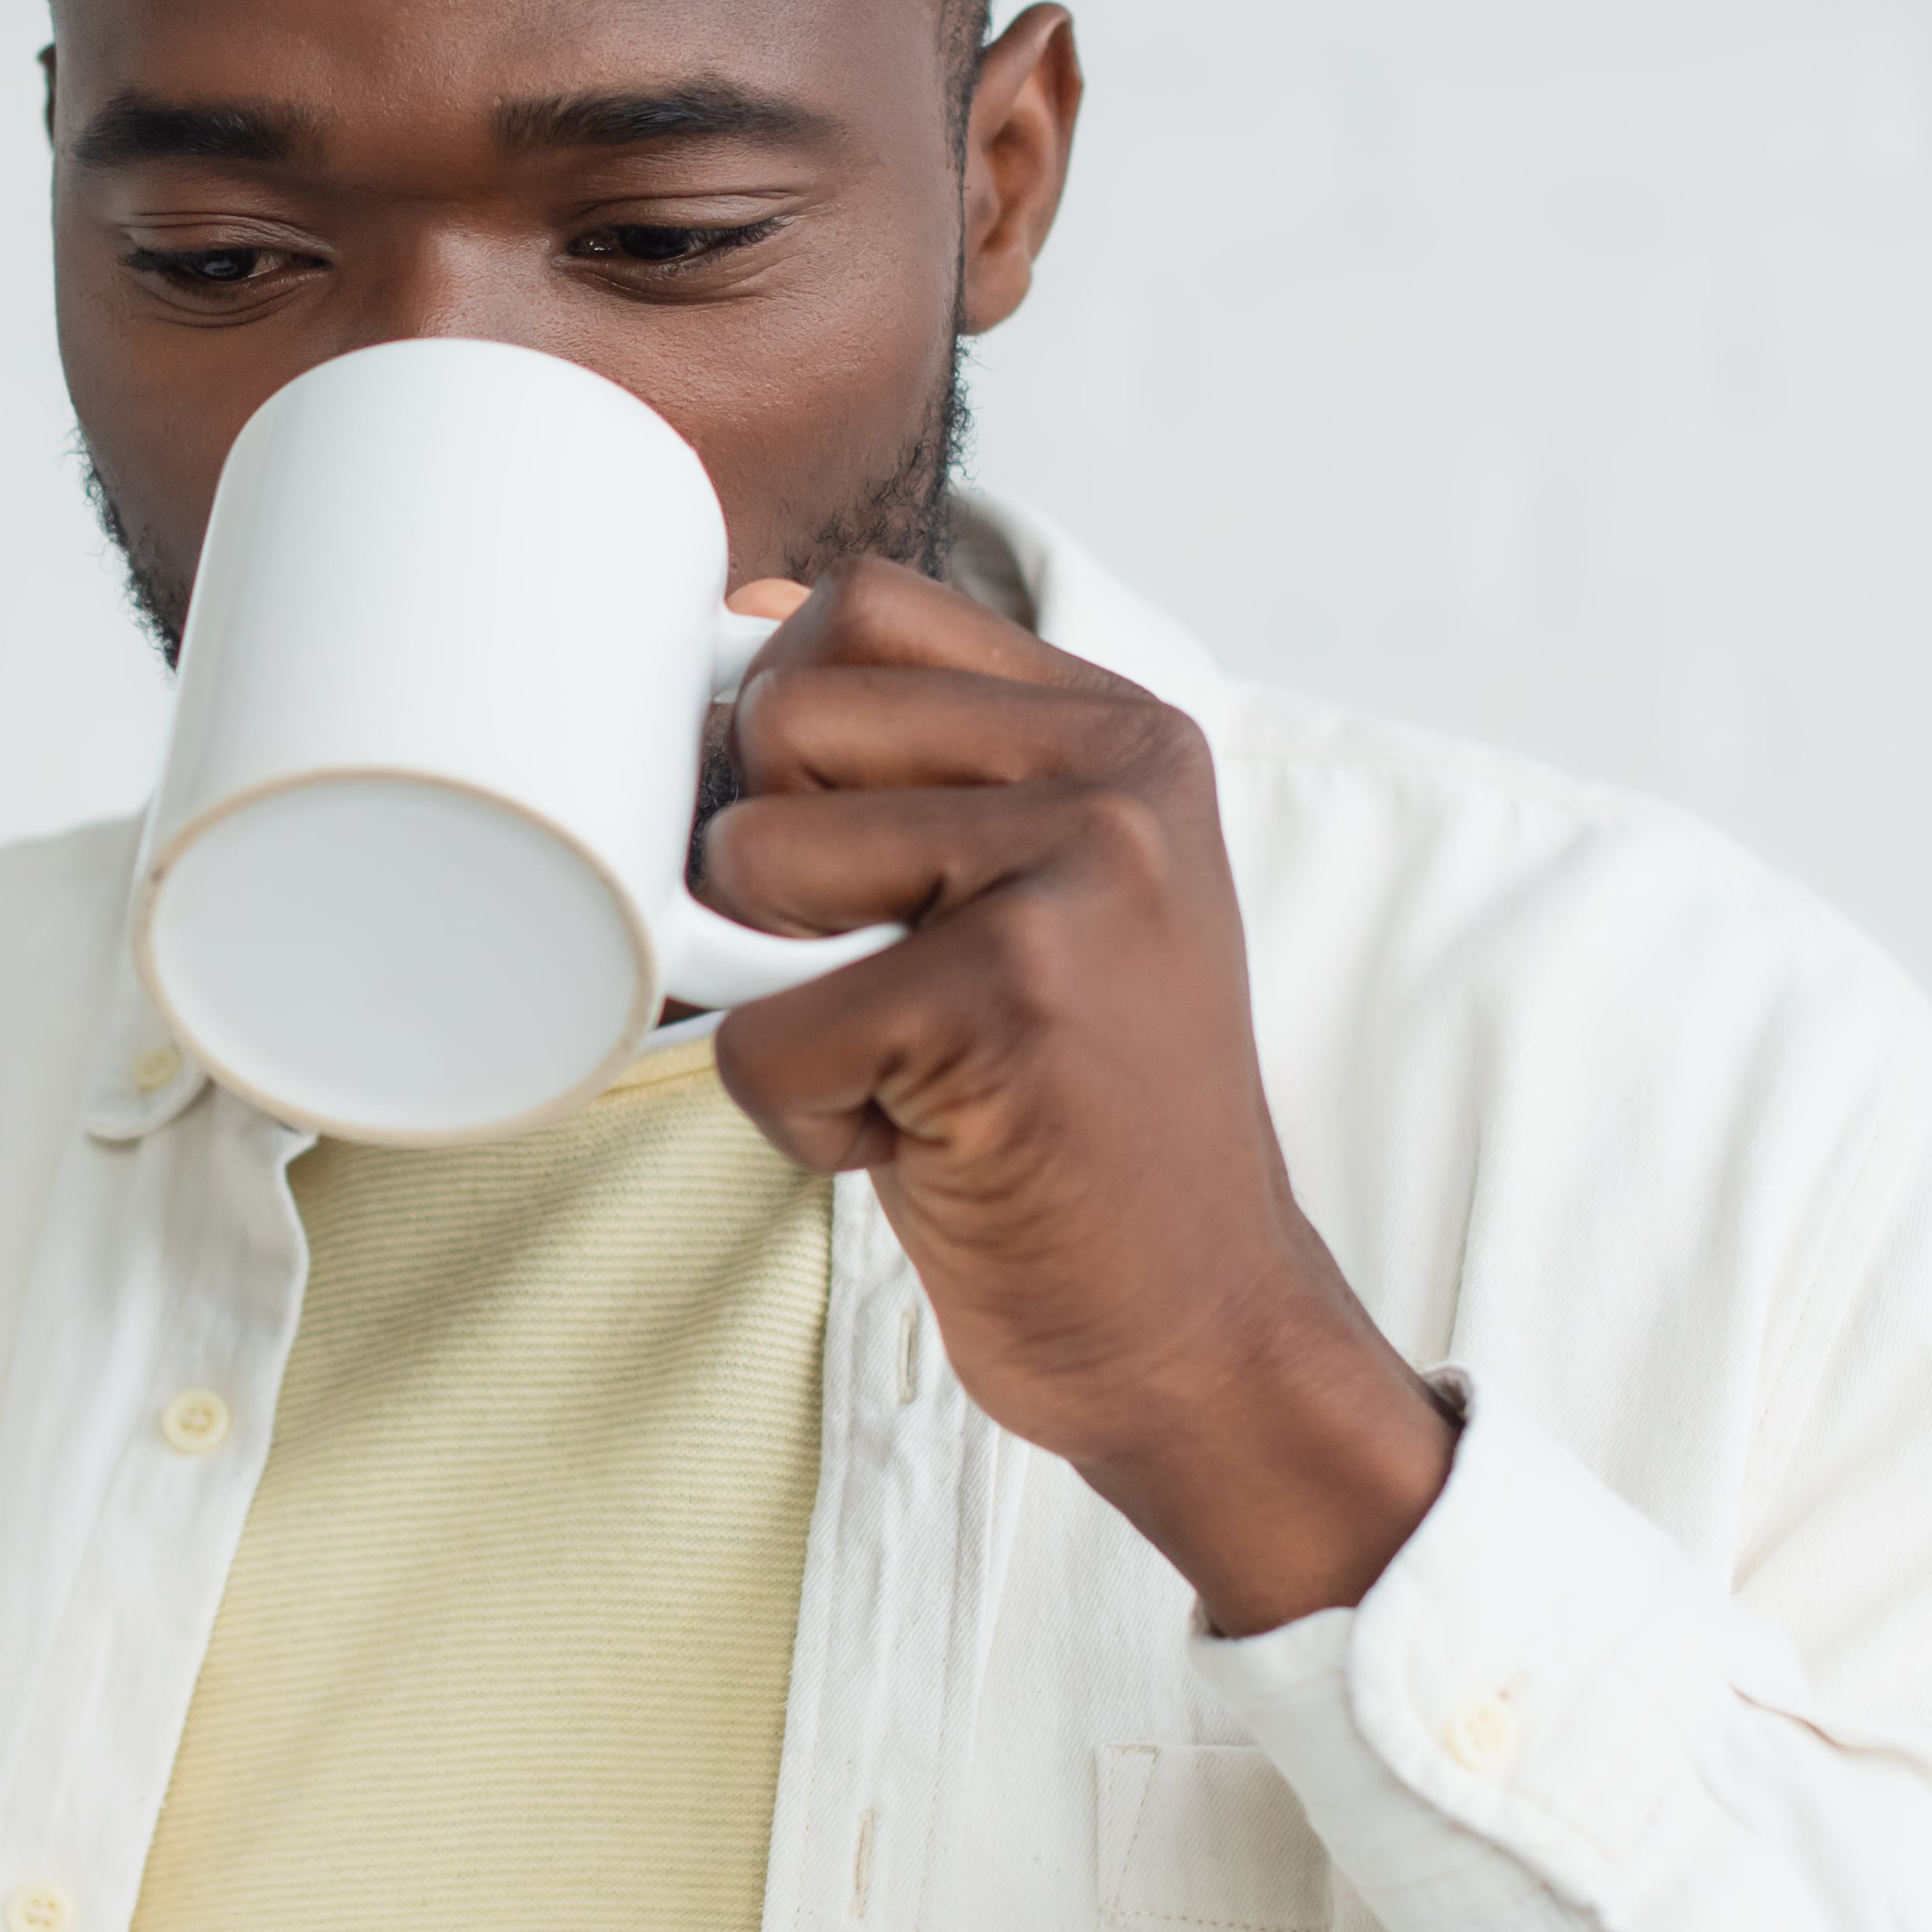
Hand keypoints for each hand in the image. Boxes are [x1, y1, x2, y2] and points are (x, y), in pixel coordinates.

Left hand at [695, 562, 1454, 1629]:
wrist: (1198, 1325)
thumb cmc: (1074, 1117)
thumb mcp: (1021, 894)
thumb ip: (908, 758)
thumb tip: (733, 614)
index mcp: (1119, 728)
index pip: (858, 606)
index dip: (791, 732)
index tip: (849, 856)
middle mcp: (1116, 775)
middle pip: (783, 718)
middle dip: (774, 872)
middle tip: (889, 979)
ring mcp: (1074, 875)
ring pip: (749, 864)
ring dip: (783, 997)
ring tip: (909, 1061)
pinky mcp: (1009, 994)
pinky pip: (758, 1030)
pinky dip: (801, 1119)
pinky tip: (920, 1142)